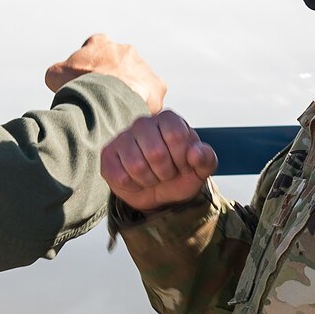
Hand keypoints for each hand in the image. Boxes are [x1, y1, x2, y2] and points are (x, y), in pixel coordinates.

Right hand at [45, 33, 166, 113]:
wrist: (104, 100)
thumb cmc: (78, 86)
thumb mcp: (55, 76)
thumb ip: (57, 73)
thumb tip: (56, 78)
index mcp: (100, 43)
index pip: (94, 47)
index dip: (88, 66)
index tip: (85, 81)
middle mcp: (125, 50)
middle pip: (118, 64)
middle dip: (112, 79)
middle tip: (103, 99)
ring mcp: (142, 66)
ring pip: (137, 80)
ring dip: (130, 91)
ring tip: (119, 111)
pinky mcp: (156, 85)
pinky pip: (153, 96)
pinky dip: (145, 105)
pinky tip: (134, 116)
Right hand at [101, 111, 217, 212]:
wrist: (159, 194)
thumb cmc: (180, 175)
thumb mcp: (200, 171)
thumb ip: (206, 159)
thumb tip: (195, 152)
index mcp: (168, 119)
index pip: (176, 135)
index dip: (182, 158)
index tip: (184, 165)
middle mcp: (143, 123)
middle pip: (156, 152)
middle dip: (166, 172)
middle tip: (167, 173)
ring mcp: (123, 138)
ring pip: (136, 165)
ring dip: (150, 180)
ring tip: (153, 177)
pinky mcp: (108, 156)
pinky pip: (121, 176)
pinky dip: (134, 186)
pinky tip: (137, 180)